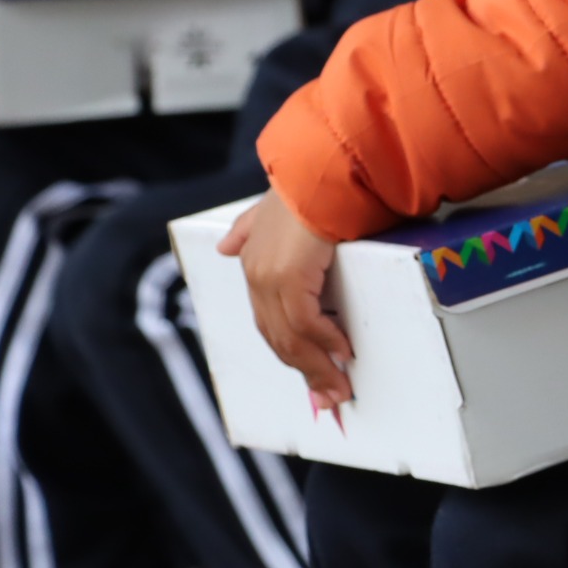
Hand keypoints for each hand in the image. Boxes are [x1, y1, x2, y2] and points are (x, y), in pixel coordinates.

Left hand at [218, 186, 354, 405]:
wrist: (323, 169)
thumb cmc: (314, 187)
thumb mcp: (273, 210)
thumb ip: (249, 229)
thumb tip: (225, 246)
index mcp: (253, 264)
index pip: (271, 323)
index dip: (292, 354)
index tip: (314, 381)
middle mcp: (256, 275)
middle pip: (279, 339)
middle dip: (307, 373)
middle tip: (330, 399)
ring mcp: (270, 278)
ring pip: (291, 338)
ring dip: (319, 368)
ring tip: (340, 389)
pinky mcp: (289, 277)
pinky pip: (306, 324)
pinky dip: (325, 343)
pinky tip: (342, 353)